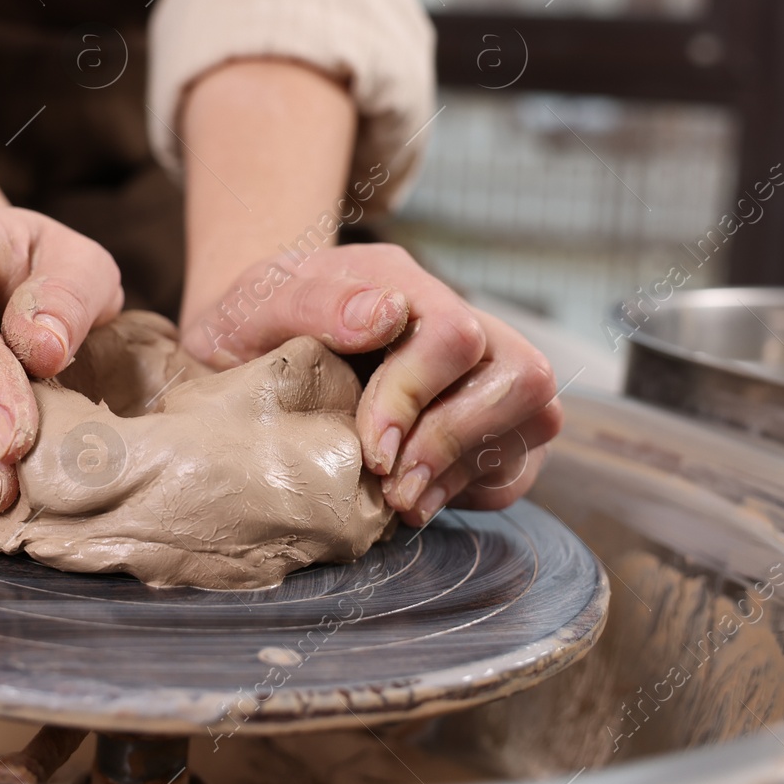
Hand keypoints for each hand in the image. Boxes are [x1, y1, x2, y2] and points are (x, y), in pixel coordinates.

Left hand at [178, 244, 560, 527]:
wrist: (247, 349)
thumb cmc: (251, 323)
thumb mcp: (256, 303)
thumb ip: (314, 302)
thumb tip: (386, 314)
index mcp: (402, 284)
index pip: (454, 335)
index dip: (417, 398)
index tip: (371, 447)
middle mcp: (457, 323)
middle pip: (523, 374)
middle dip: (456, 439)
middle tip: (392, 485)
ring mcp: (479, 375)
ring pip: (536, 416)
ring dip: (468, 468)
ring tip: (400, 499)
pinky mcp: (483, 426)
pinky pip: (518, 463)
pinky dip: (474, 489)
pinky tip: (414, 497)